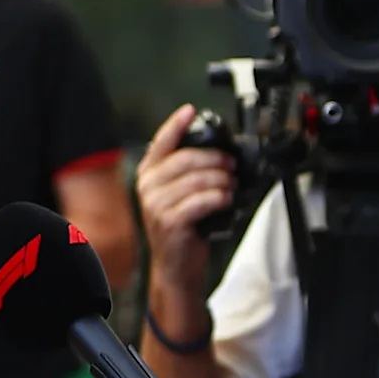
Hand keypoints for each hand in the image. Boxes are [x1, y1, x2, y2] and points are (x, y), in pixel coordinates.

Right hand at [137, 106, 232, 323]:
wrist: (175, 266)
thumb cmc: (181, 228)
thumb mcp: (178, 195)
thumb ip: (188, 172)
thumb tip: (217, 152)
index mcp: (148, 174)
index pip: (162, 142)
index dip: (177, 124)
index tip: (191, 111)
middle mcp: (148, 187)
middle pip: (186, 159)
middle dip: (215, 159)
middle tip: (230, 165)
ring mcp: (156, 205)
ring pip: (196, 179)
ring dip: (221, 180)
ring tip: (230, 185)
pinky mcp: (170, 222)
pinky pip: (200, 201)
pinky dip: (218, 198)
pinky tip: (225, 199)